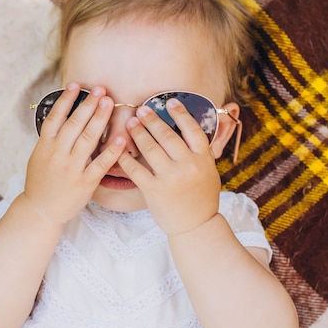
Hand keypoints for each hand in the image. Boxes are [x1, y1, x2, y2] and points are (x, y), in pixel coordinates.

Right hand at [23, 83, 125, 223]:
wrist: (41, 210)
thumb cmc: (42, 181)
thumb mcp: (39, 156)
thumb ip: (51, 138)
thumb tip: (62, 115)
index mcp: (45, 146)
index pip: (55, 117)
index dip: (66, 100)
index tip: (75, 85)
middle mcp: (58, 154)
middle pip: (74, 124)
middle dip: (88, 105)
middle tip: (100, 89)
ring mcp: (72, 168)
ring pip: (88, 139)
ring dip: (100, 119)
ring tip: (109, 102)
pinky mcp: (85, 183)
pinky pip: (100, 164)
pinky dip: (111, 150)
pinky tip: (122, 138)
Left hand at [118, 99, 220, 235]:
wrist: (196, 225)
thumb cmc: (201, 196)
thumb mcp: (209, 171)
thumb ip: (202, 151)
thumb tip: (195, 127)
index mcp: (203, 159)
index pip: (192, 129)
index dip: (181, 114)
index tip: (170, 102)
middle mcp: (188, 166)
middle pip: (167, 136)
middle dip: (152, 120)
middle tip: (141, 109)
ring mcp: (171, 178)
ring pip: (150, 148)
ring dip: (138, 132)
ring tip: (130, 122)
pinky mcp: (154, 190)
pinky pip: (136, 169)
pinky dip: (125, 157)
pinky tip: (118, 147)